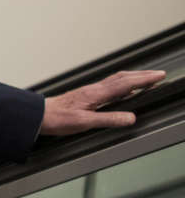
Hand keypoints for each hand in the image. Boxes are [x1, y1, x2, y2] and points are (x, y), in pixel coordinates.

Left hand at [40, 70, 166, 135]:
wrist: (37, 115)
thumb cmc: (57, 119)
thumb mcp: (84, 123)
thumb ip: (108, 119)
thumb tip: (131, 117)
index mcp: (96, 94)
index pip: (126, 84)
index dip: (144, 80)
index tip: (159, 76)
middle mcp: (94, 89)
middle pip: (122, 78)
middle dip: (142, 75)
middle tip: (158, 74)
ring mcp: (89, 91)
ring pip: (115, 80)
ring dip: (132, 78)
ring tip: (144, 79)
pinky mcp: (84, 95)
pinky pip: (108, 85)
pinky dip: (121, 83)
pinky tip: (121, 89)